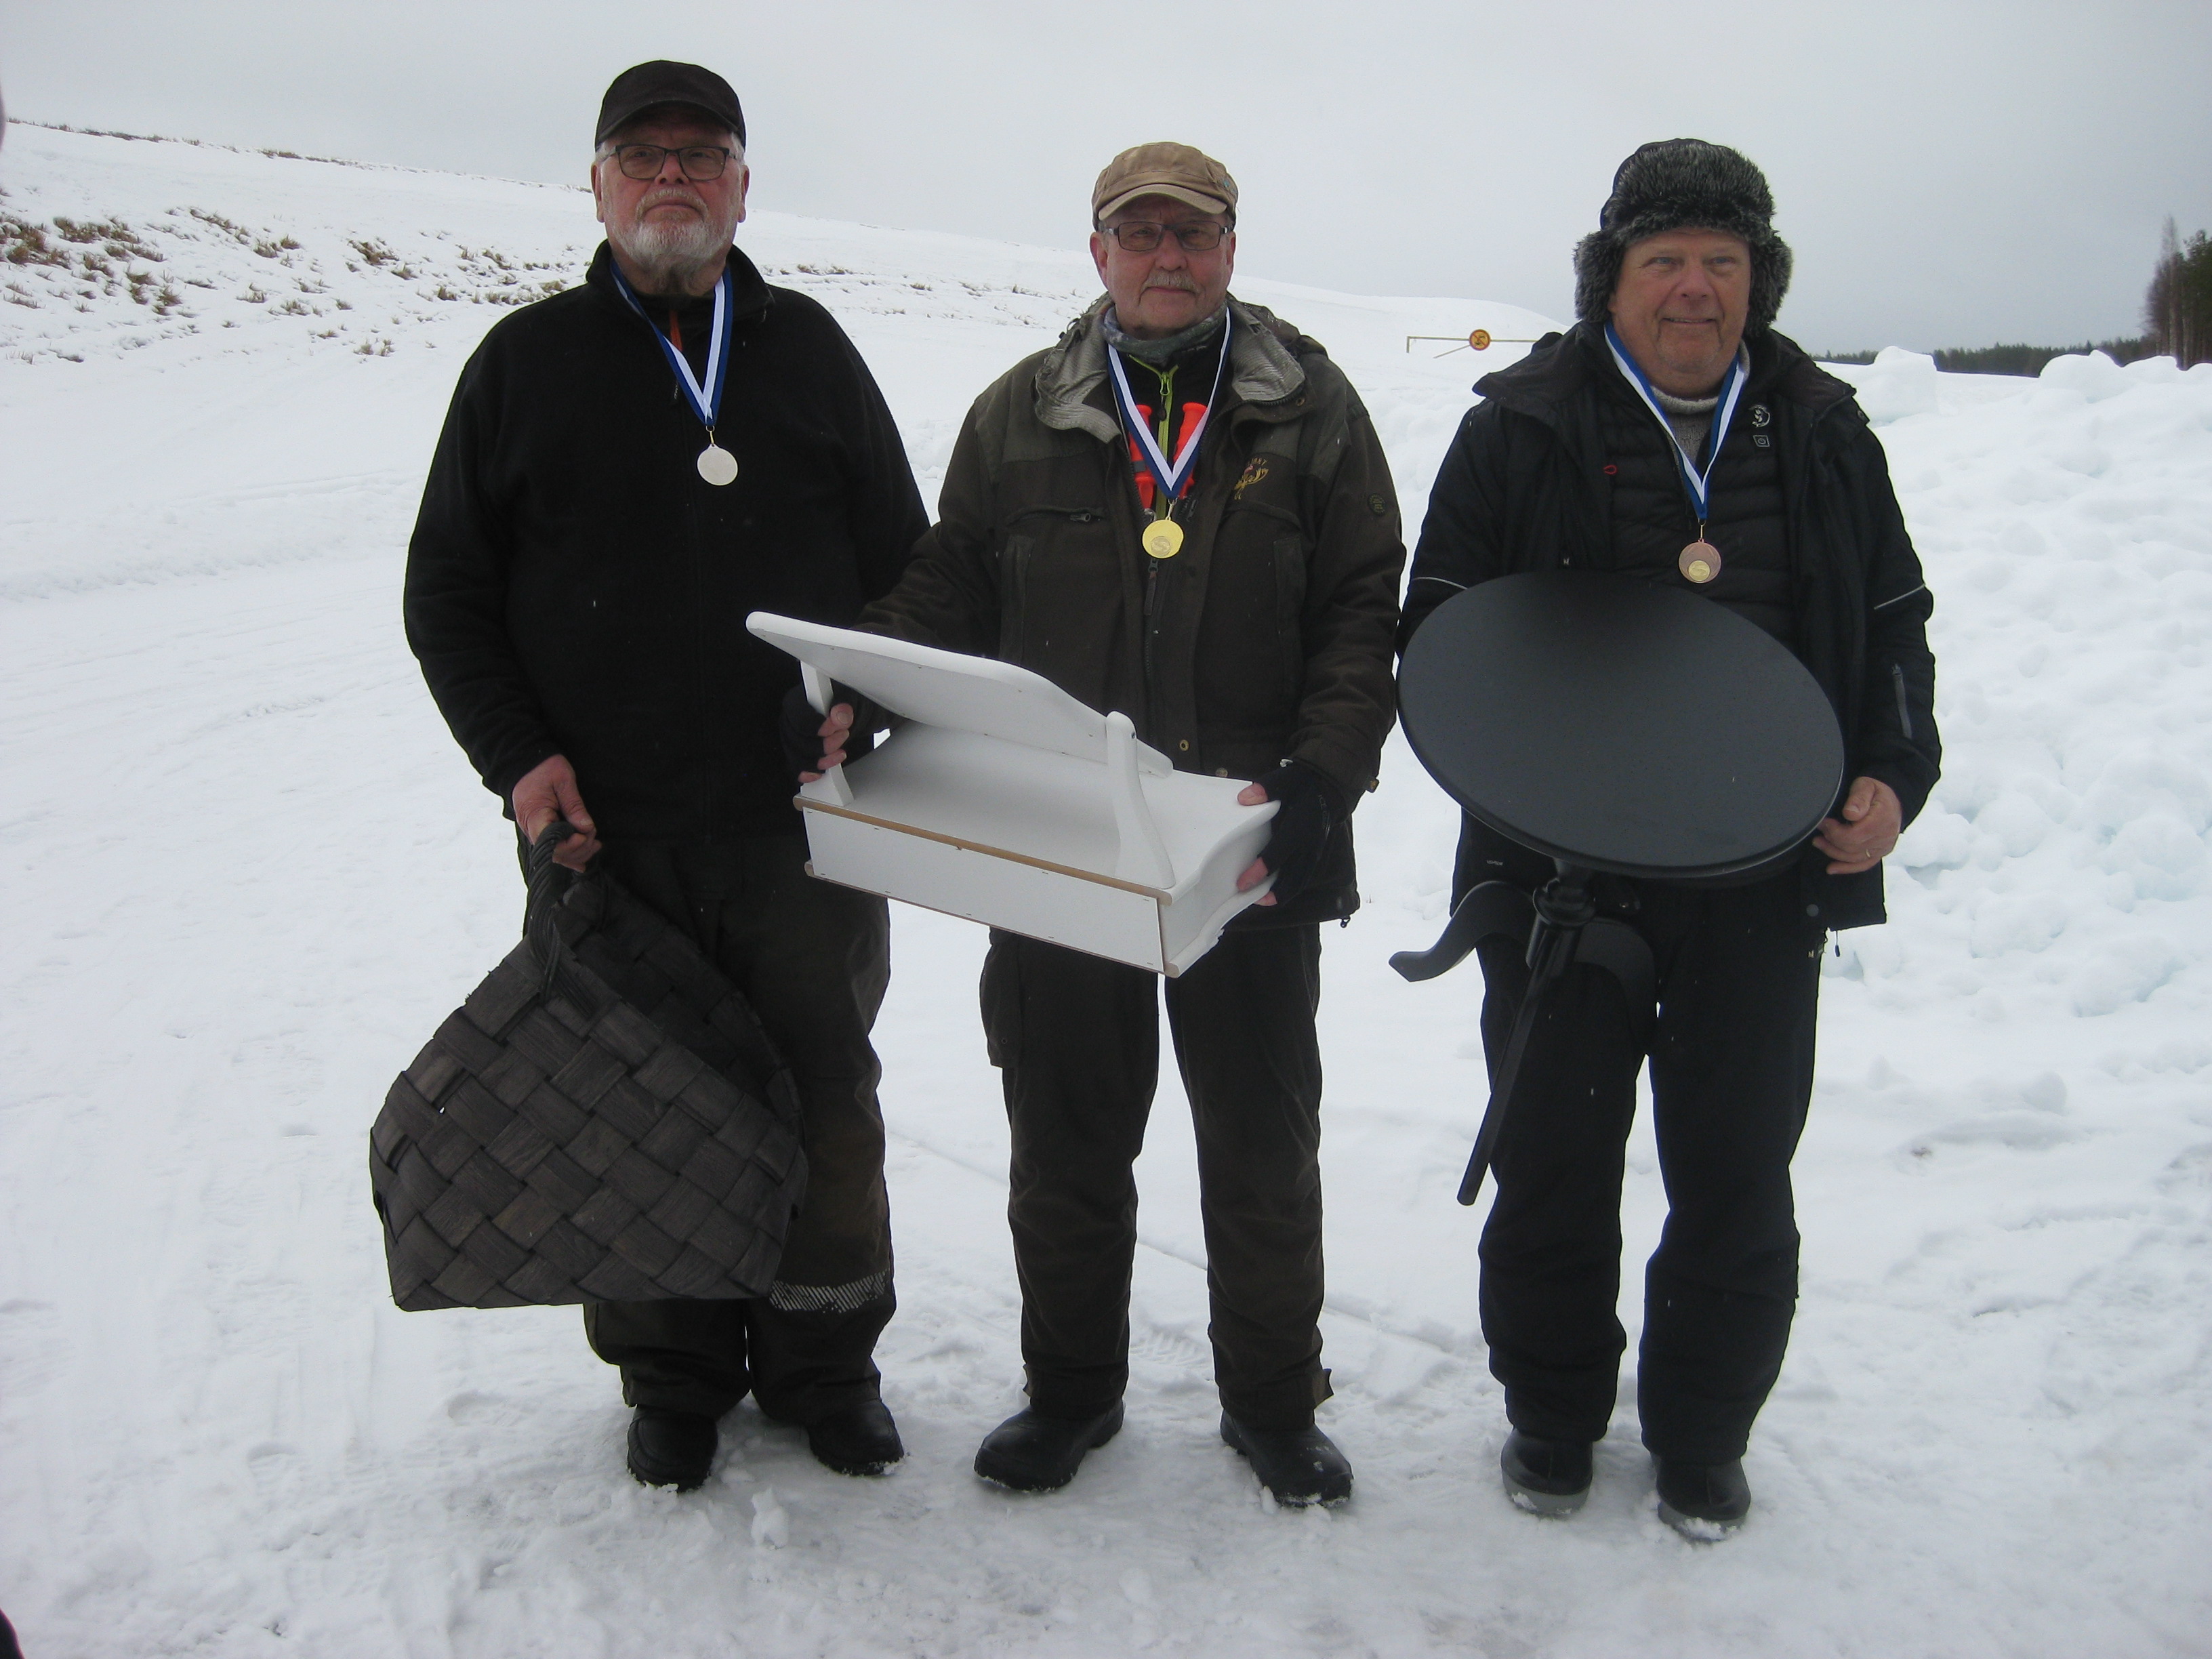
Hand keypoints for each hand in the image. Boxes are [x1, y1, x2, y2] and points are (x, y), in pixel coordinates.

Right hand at [511, 754, 600, 870]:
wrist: (525, 762)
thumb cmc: (543, 767)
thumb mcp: (563, 781)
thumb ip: (574, 806)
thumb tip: (586, 828)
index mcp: (534, 815)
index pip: (551, 844)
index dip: (570, 845)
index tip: (585, 834)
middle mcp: (530, 828)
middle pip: (555, 853)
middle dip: (578, 849)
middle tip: (593, 836)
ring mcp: (533, 830)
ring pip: (555, 853)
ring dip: (576, 852)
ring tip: (594, 844)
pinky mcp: (539, 829)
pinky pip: (553, 846)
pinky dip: (569, 851)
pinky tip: (583, 855)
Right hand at [779, 684, 868, 782]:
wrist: (846, 719)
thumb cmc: (842, 706)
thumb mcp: (849, 699)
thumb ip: (844, 706)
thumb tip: (840, 716)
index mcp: (796, 701)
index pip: (800, 718)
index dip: (818, 727)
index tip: (837, 728)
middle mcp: (788, 721)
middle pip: (797, 741)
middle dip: (824, 744)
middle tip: (843, 736)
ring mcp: (790, 740)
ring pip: (797, 758)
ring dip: (821, 760)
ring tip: (840, 753)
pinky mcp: (795, 755)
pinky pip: (796, 770)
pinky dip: (808, 774)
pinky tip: (820, 773)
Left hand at [1234, 761, 1343, 907]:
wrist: (1331, 787)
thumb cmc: (1304, 786)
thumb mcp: (1285, 780)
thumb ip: (1266, 789)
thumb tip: (1245, 799)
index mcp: (1300, 827)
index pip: (1278, 854)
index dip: (1260, 871)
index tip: (1243, 882)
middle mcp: (1310, 845)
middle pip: (1292, 878)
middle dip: (1272, 892)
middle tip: (1251, 898)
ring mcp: (1315, 852)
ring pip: (1299, 882)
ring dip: (1281, 893)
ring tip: (1262, 900)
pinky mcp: (1316, 855)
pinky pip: (1303, 877)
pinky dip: (1290, 888)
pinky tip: (1275, 890)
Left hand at [1812, 776, 1901, 873]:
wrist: (1893, 799)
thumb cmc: (1876, 791)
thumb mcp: (1866, 785)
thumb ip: (1858, 798)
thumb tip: (1850, 813)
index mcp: (1882, 820)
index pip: (1854, 835)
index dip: (1835, 832)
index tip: (1824, 822)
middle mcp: (1885, 837)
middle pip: (1852, 847)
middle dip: (1831, 840)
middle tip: (1820, 829)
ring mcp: (1883, 847)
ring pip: (1854, 857)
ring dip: (1833, 852)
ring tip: (1819, 842)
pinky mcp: (1880, 853)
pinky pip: (1864, 864)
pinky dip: (1847, 868)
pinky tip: (1832, 868)